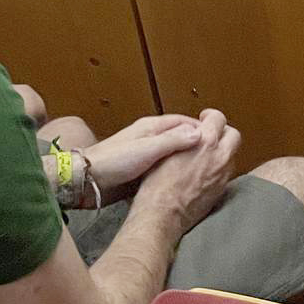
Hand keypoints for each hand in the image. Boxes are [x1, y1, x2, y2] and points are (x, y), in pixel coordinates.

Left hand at [85, 113, 201, 191]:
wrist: (87, 180)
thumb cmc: (115, 161)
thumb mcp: (148, 149)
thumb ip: (173, 141)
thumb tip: (200, 133)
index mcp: (152, 127)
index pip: (183, 122)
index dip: (200, 129)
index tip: (216, 136)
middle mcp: (148, 137)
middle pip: (178, 137)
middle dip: (194, 144)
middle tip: (211, 155)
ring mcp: (142, 154)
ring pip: (170, 154)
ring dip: (182, 160)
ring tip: (199, 169)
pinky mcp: (137, 170)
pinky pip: (160, 168)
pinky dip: (171, 172)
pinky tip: (179, 181)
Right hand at [135, 109, 239, 231]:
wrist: (163, 215)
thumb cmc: (158, 185)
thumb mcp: (164, 150)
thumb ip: (181, 137)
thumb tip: (188, 131)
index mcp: (204, 141)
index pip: (218, 117)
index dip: (211, 116)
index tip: (205, 119)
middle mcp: (219, 156)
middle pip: (233, 135)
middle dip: (223, 132)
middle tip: (211, 134)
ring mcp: (223, 174)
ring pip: (232, 155)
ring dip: (223, 151)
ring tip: (208, 155)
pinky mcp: (221, 190)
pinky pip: (227, 173)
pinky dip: (220, 168)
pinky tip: (206, 172)